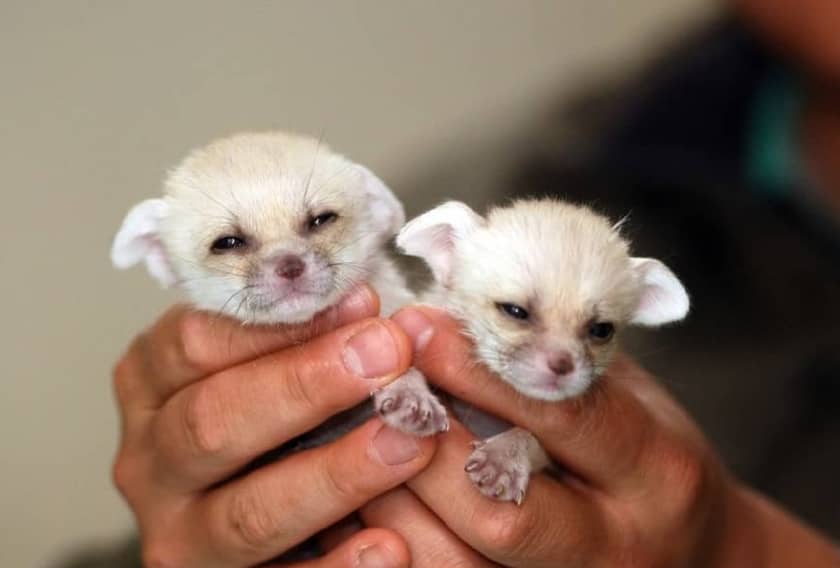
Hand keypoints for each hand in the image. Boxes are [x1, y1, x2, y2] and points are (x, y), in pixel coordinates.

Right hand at [111, 286, 433, 567]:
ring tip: (407, 444)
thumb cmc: (275, 410)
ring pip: (246, 513)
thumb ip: (301, 335)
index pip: (196, 343)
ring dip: (335, 476)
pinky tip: (389, 545)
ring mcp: (181, 533)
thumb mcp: (270, 360)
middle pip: (210, 421)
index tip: (361, 305)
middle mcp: (152, 461)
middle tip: (387, 357)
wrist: (266, 501)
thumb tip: (363, 303)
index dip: (282, 322)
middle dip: (306, 385)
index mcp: (154, 384)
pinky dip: (336, 566)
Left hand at [359, 306, 839, 566]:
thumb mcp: (627, 394)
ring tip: (352, 442)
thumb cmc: (648, 456)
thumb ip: (551, 360)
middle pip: (503, 511)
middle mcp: (616, 543)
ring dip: (392, 500)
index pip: (564, 417)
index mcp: (656, 469)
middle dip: (425, 446)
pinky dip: (390, 544)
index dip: (482, 371)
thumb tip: (446, 307)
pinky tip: (359, 501)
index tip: (419, 327)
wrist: (697, 554)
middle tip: (377, 392)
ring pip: (459, 565)